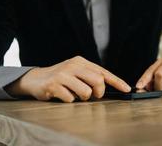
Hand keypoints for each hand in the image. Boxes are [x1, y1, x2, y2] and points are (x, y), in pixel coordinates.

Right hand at [5, 56, 130, 101]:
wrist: (35, 79)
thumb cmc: (60, 77)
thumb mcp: (75, 72)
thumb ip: (89, 76)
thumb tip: (106, 86)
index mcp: (80, 62)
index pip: (103, 71)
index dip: (116, 81)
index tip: (126, 89)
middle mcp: (72, 65)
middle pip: (98, 80)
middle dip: (98, 92)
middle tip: (93, 95)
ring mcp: (62, 75)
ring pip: (86, 92)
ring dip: (82, 98)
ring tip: (74, 94)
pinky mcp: (54, 85)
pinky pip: (71, 99)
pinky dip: (69, 100)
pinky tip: (62, 95)